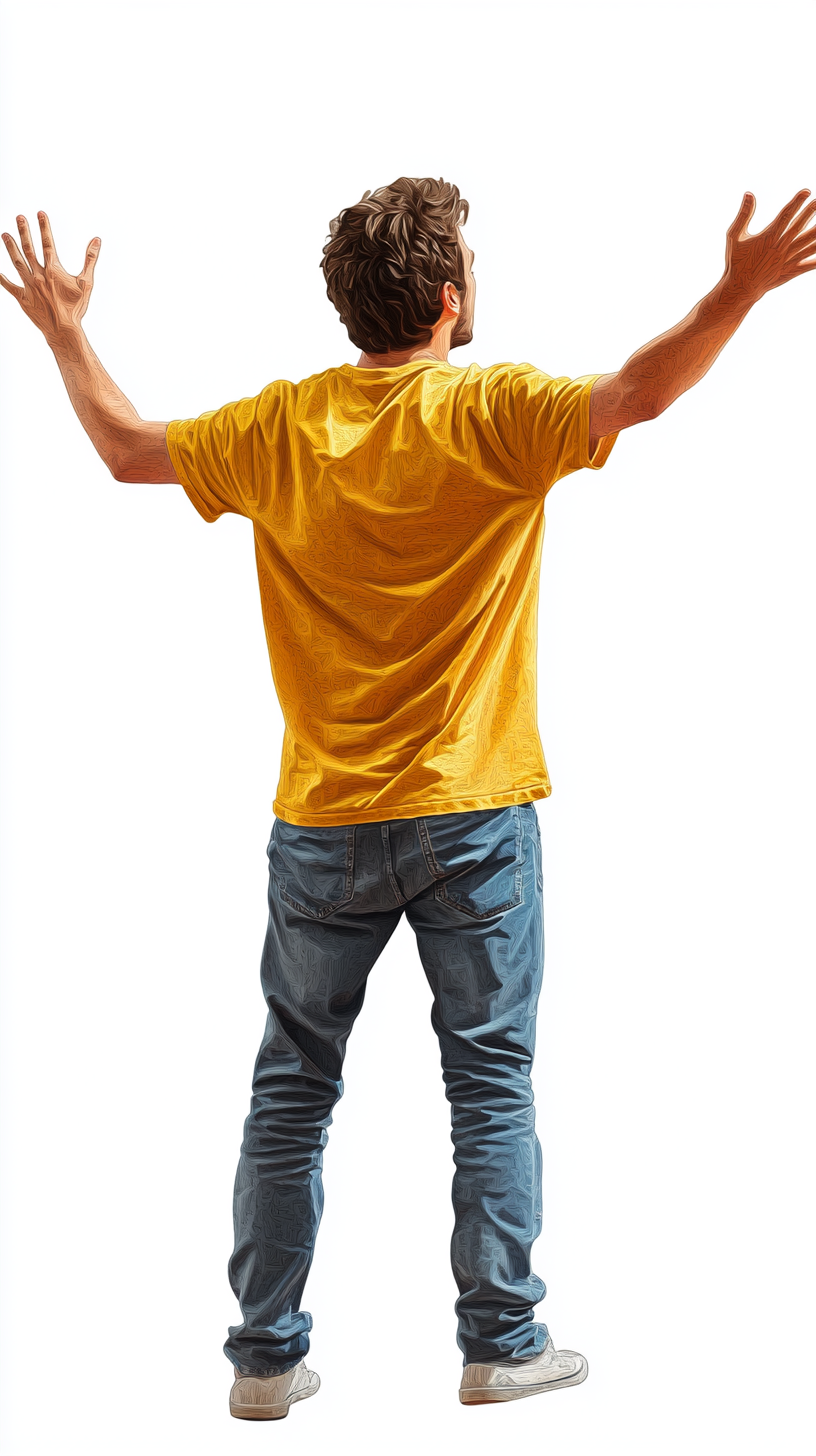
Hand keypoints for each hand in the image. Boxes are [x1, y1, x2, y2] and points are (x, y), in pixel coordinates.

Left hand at [0, 212, 100, 341]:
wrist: (63, 330)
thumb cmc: (76, 308)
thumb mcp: (86, 283)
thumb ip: (90, 260)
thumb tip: (96, 240)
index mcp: (53, 270)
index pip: (48, 243)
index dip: (44, 227)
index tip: (40, 213)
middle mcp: (38, 275)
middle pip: (29, 249)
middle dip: (23, 231)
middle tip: (19, 217)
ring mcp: (29, 286)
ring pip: (17, 263)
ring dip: (10, 247)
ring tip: (5, 234)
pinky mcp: (23, 299)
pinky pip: (10, 286)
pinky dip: (2, 278)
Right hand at [723, 190, 815, 303]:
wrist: (740, 288)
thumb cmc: (736, 261)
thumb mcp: (734, 236)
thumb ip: (744, 215)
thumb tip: (749, 193)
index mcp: (767, 238)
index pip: (785, 216)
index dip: (797, 203)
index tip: (806, 192)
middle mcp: (779, 248)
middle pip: (799, 227)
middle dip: (810, 213)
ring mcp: (786, 261)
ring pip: (807, 245)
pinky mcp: (790, 272)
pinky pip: (807, 265)